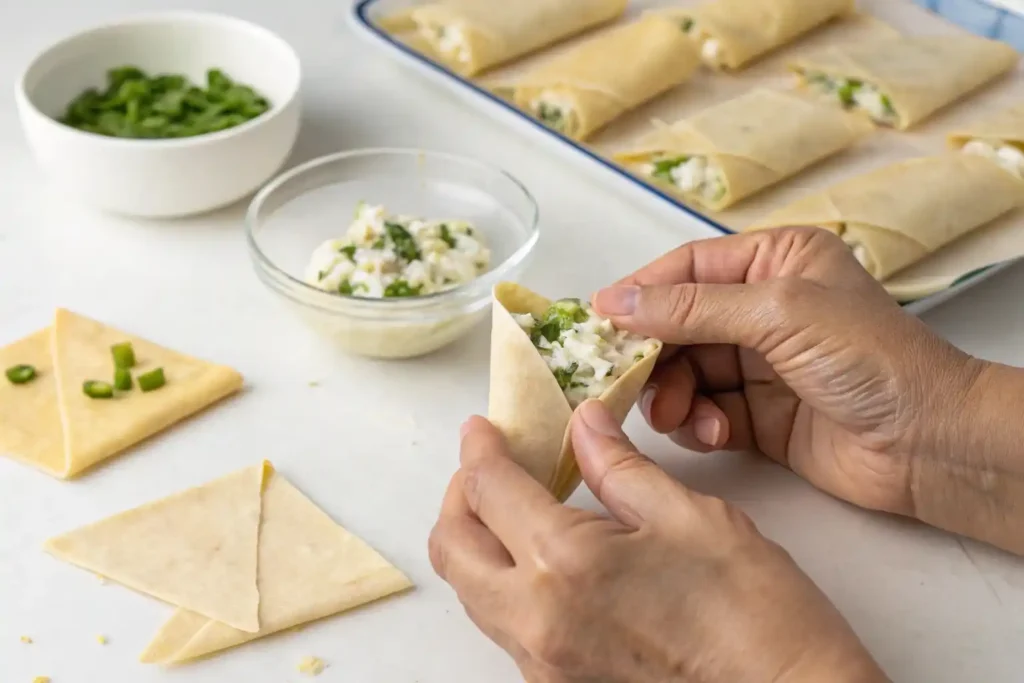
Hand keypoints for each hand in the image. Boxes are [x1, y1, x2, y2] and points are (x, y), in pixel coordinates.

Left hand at [430, 405, 887, 682]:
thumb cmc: (755, 616)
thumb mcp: (689, 516)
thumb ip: (620, 467)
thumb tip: (585, 425)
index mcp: (565, 563)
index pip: (489, 491)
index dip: (480, 450)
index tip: (483, 430)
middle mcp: (538, 621)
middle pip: (453, 548)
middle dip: (460, 497)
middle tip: (490, 467)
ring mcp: (543, 664)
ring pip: (473, 592)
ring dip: (480, 542)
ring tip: (518, 507)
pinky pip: (507, 626)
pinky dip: (508, 582)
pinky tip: (546, 559)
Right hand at [591, 227, 981, 516]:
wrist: (928, 445)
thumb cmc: (874, 361)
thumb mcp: (778, 314)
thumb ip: (692, 307)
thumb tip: (617, 301)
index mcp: (776, 262)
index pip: (688, 269)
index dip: (640, 292)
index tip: (596, 320)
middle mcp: (764, 308)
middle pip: (677, 325)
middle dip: (652, 355)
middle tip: (624, 381)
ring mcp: (760, 364)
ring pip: (684, 373)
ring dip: (672, 396)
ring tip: (677, 416)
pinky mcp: (758, 416)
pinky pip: (703, 413)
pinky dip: (698, 425)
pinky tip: (714, 433)